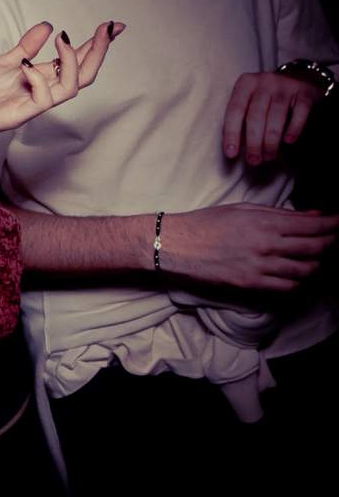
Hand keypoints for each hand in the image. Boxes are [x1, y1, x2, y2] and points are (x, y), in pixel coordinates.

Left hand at [0, 21, 122, 143]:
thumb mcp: (1, 62)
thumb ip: (25, 47)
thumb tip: (49, 25)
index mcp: (39, 78)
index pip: (76, 62)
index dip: (96, 45)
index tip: (113, 25)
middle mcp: (41, 91)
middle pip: (83, 76)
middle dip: (98, 51)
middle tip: (106, 29)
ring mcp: (31, 104)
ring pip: (70, 88)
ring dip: (73, 61)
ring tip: (63, 39)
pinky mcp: (17, 115)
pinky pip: (42, 100)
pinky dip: (38, 78)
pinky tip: (26, 65)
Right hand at [161, 203, 337, 290]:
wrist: (174, 245)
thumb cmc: (205, 223)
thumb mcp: (242, 210)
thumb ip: (279, 214)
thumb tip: (313, 216)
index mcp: (266, 223)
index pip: (314, 226)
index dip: (334, 225)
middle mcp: (267, 245)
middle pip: (316, 248)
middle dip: (331, 243)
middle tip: (335, 240)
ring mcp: (260, 267)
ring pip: (306, 270)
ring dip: (317, 264)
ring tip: (317, 258)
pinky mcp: (250, 284)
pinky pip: (287, 287)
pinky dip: (298, 282)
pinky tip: (297, 275)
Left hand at [222, 72, 323, 164]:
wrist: (300, 78)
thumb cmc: (266, 97)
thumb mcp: (249, 101)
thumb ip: (240, 119)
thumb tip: (234, 149)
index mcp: (245, 83)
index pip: (234, 110)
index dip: (231, 134)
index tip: (231, 154)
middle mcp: (264, 81)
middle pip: (255, 116)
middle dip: (254, 143)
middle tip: (254, 161)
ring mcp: (286, 85)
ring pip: (276, 117)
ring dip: (271, 141)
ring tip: (269, 156)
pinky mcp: (305, 92)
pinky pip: (299, 113)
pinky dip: (293, 129)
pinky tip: (288, 141)